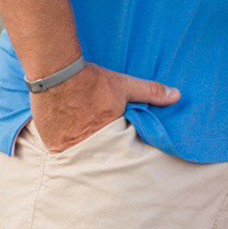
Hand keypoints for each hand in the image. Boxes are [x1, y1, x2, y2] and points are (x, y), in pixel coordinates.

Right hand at [31, 62, 178, 153]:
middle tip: (97, 142)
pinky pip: (60, 150)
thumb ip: (150, 92)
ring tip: (81, 138)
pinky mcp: (51, 143)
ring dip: (81, 149)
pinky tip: (66, 135)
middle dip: (100, 152)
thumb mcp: (124, 85)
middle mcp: (88, 146)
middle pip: (97, 155)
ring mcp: (67, 146)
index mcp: (109, 135)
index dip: (118, 147)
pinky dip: (63, 145)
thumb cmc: (92, 80)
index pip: (119, 151)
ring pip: (78, 155)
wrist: (56, 73)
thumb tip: (176, 96)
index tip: (117, 145)